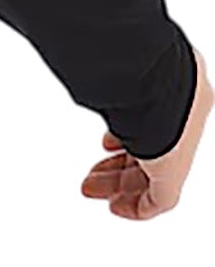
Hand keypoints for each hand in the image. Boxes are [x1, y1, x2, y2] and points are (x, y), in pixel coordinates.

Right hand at [81, 44, 211, 218]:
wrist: (155, 83)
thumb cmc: (137, 62)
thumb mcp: (124, 63)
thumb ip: (112, 70)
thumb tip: (82, 59)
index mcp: (181, 94)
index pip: (155, 123)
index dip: (127, 136)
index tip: (106, 144)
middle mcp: (184, 123)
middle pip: (149, 152)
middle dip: (116, 166)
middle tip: (91, 175)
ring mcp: (182, 149)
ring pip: (151, 177)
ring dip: (117, 184)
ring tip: (90, 189)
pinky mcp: (175, 173)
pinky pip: (160, 200)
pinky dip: (136, 207)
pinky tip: (115, 207)